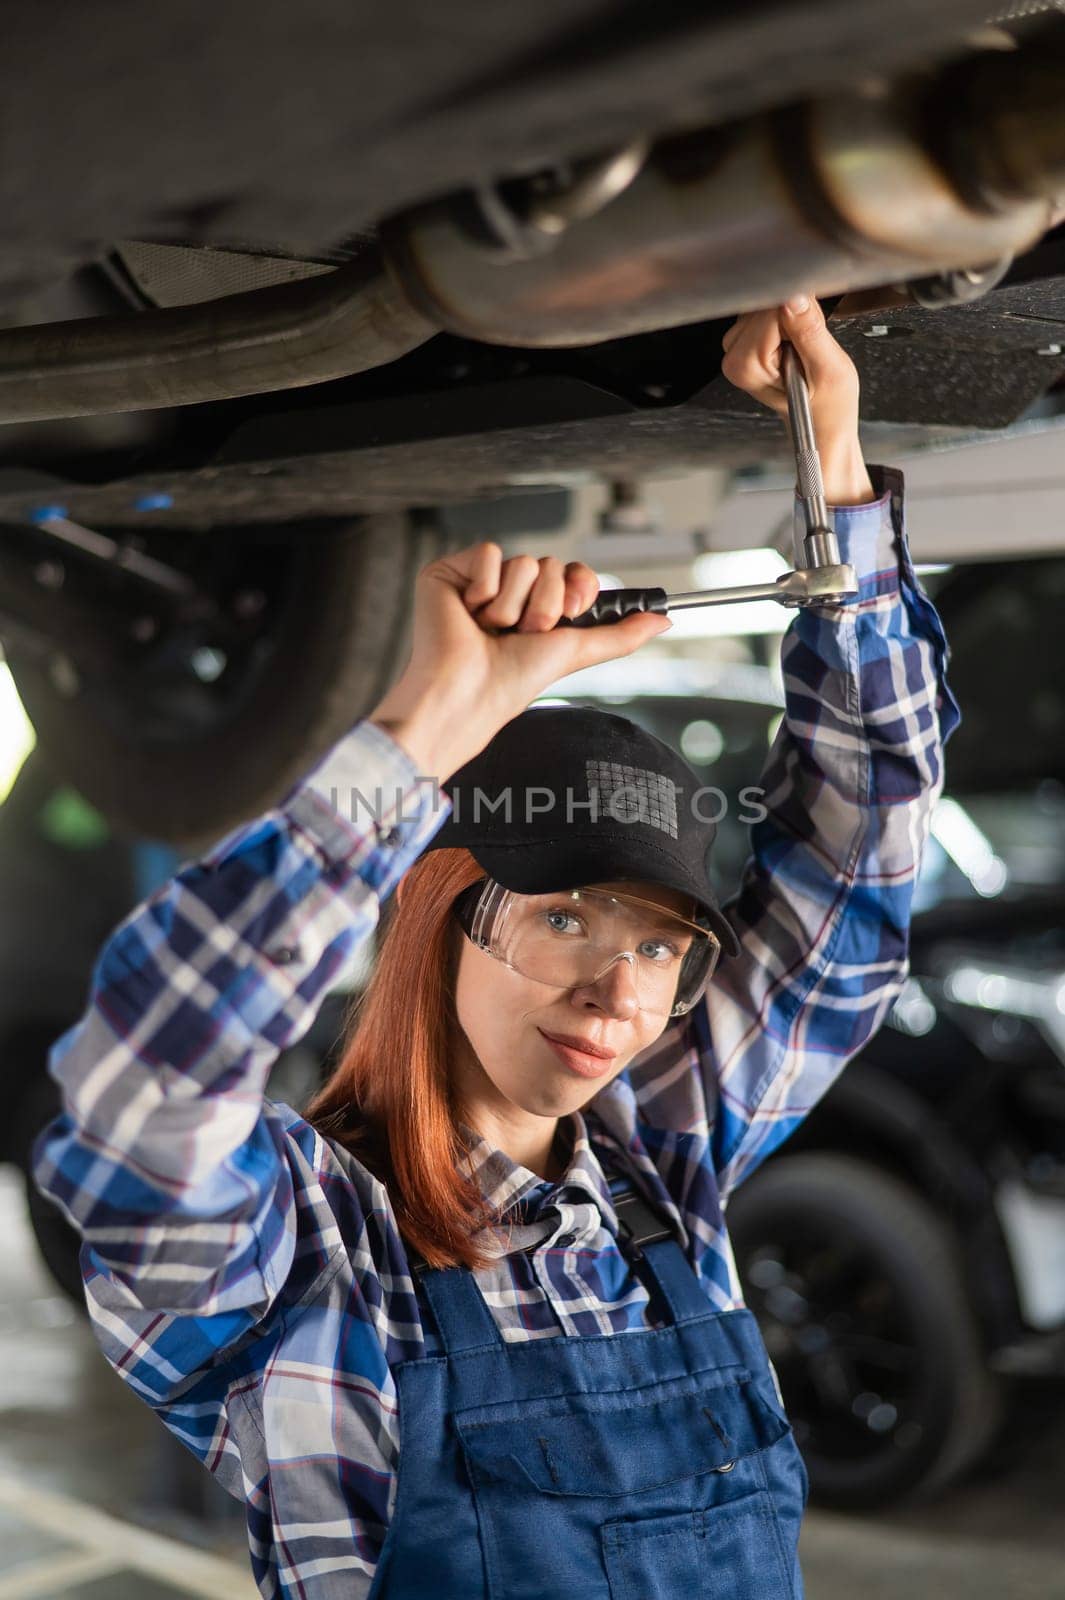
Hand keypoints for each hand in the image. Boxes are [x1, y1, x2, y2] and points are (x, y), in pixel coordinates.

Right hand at [369, 544, 671, 778]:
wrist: (470, 691)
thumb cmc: (514, 679)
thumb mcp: (577, 651)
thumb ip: (621, 634)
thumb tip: (664, 620)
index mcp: (536, 606)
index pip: (570, 572)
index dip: (578, 588)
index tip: (573, 612)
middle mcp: (509, 592)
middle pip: (549, 563)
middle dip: (546, 604)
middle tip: (524, 632)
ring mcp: (478, 581)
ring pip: (520, 562)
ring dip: (515, 605)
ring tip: (494, 630)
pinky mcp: (449, 572)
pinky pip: (487, 553)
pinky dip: (485, 589)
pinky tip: (470, 613)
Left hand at [721, 297, 876, 505]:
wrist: (820, 427)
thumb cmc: (826, 409)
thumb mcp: (828, 370)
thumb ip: (809, 331)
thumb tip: (794, 297)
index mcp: (747, 365)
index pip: (773, 309)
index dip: (801, 313)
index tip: (811, 335)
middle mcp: (734, 356)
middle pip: (766, 304)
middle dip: (794, 315)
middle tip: (808, 347)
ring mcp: (736, 349)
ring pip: (766, 306)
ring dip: (790, 319)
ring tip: (802, 350)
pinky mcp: (745, 342)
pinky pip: (765, 313)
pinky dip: (785, 321)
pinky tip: (794, 345)